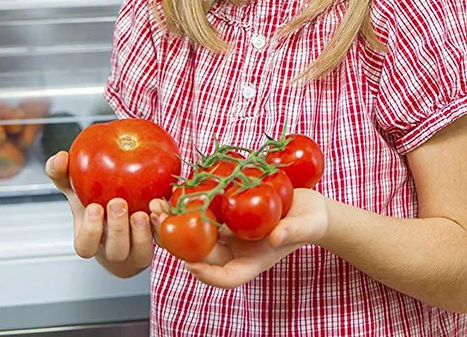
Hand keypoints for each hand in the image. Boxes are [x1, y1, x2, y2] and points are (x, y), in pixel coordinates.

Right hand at [45, 151, 154, 270]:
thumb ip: (62, 172)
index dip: (91, 231)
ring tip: (142, 211)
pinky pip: (163, 240)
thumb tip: (59, 158)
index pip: (86, 246)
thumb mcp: (76, 185)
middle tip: (118, 203)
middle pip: (115, 251)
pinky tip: (159, 205)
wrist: (124, 203)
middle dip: (117, 229)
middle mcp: (115, 246)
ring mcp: (138, 247)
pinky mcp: (158, 240)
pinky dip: (162, 225)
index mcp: (92, 237)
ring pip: (141, 254)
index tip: (94, 207)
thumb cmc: (95, 198)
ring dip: (142, 234)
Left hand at [150, 187, 329, 288]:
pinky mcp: (226, 213)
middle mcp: (236, 249)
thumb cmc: (310, 220)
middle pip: (202, 254)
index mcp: (252, 261)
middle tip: (157, 223)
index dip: (207, 274)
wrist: (308, 204)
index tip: (190, 263)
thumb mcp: (306, 225)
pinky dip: (188, 204)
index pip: (226, 277)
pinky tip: (175, 190)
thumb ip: (292, 232)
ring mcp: (229, 232)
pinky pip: (203, 213)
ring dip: (174, 221)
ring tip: (156, 205)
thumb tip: (275, 238)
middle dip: (177, 243)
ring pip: (196, 233)